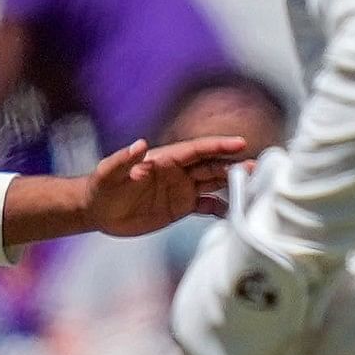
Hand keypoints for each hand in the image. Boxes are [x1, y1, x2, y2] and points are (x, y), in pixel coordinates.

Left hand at [80, 134, 254, 236]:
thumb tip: (138, 145)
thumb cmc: (101, 187)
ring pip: (214, 183)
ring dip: (233, 184)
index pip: (197, 150)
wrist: (97, 211)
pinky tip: (236, 212)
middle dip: (234, 166)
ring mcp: (182, 189)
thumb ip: (123, 160)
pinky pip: (207, 205)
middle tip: (256, 168)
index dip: (218, 146)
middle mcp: (178, 172)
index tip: (240, 143)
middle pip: (212, 166)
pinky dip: (222, 208)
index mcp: (165, 159)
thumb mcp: (108, 173)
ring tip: (255, 188)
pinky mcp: (181, 207)